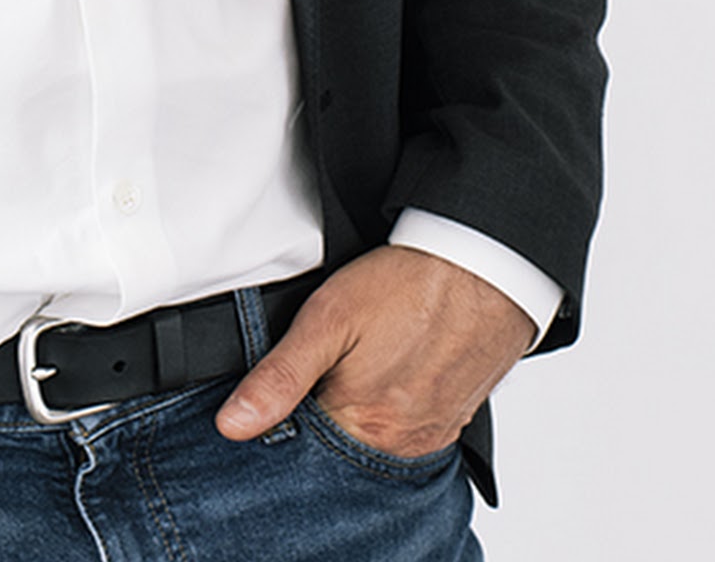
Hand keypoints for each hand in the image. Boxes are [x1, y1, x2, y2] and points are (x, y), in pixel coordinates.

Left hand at [215, 246, 532, 459]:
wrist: (481, 267)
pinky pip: (408, 431)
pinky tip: (388, 371)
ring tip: (361, 361)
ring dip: (358, 411)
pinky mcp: (452, 421)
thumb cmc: (404, 285)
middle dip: (322, 413)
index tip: (290, 382)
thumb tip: (233, 425)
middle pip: (339, 447)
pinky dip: (391, 408)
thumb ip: (278, 377)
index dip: (284, 414)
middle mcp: (400, 444)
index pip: (301, 446)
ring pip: (373, 440)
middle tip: (334, 359)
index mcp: (363, 424)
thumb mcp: (325, 319)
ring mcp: (431, 435)